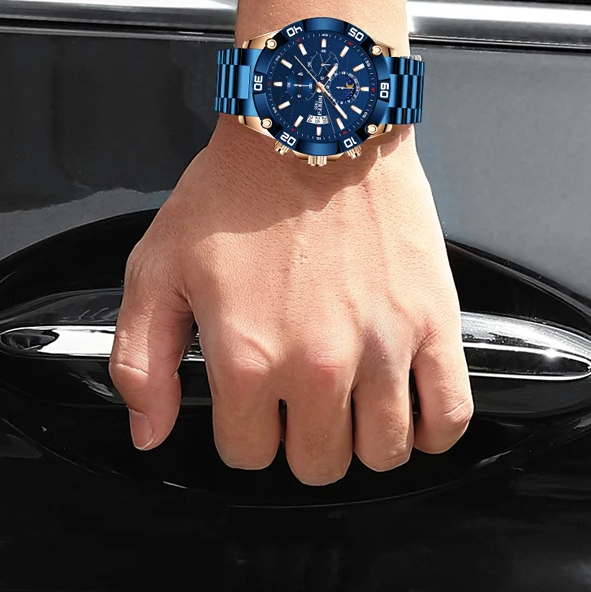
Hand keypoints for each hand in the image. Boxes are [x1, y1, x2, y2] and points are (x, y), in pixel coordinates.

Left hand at [109, 117, 472, 484]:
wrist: (313, 126)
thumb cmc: (237, 189)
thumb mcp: (158, 265)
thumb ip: (141, 359)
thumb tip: (150, 432)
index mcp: (247, 356)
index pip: (247, 455)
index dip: (242, 433)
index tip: (248, 401)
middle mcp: (318, 364)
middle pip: (317, 465)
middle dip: (299, 440)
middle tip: (295, 398)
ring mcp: (383, 346)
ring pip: (382, 455)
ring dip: (361, 440)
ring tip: (348, 402)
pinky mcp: (433, 321)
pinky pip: (449, 416)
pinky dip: (430, 428)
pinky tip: (404, 406)